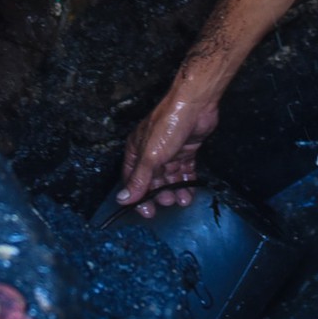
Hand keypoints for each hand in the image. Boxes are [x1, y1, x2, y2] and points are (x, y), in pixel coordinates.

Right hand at [116, 82, 219, 216]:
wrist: (196, 106)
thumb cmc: (169, 126)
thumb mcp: (151, 156)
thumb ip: (138, 180)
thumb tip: (122, 199)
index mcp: (136, 151)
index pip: (133, 180)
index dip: (138, 197)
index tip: (147, 212)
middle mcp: (150, 152)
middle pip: (152, 180)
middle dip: (159, 193)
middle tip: (168, 202)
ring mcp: (168, 151)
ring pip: (169, 177)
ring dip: (175, 190)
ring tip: (184, 199)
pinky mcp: (185, 150)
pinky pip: (183, 171)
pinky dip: (186, 181)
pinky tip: (191, 190)